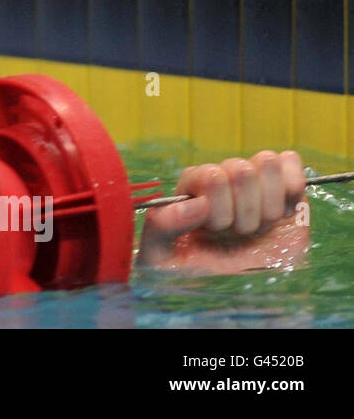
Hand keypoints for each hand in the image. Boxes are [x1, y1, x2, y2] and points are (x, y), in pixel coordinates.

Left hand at [136, 150, 309, 273]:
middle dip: (243, 212)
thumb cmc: (196, 272)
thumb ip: (161, 226)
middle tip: (238, 233)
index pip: (212, 175)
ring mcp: (254, 182)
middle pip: (241, 169)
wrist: (239, 292)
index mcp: (191, 187)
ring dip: (268, 204)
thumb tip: (197, 205)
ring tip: (258, 226)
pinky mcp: (286, 188)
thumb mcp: (163, 255)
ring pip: (266, 163)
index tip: (215, 231)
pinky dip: (292, 184)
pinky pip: (291, 161)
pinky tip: (285, 210)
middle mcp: (222, 180)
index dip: (218, 208)